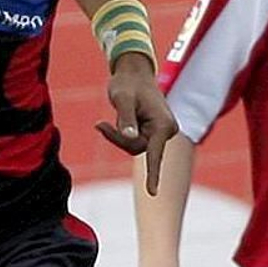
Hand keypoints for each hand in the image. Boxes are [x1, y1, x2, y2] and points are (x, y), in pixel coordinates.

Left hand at [95, 52, 177, 192]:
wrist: (133, 74)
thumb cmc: (127, 84)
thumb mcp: (122, 98)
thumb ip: (127, 119)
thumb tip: (131, 138)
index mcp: (164, 124)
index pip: (155, 153)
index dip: (152, 174)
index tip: (152, 193)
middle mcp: (167, 131)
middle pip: (139, 150)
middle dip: (118, 139)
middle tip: (100, 124)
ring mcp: (161, 134)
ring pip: (135, 148)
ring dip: (118, 137)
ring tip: (109, 118)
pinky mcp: (154, 135)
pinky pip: (134, 144)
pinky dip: (120, 136)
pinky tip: (111, 122)